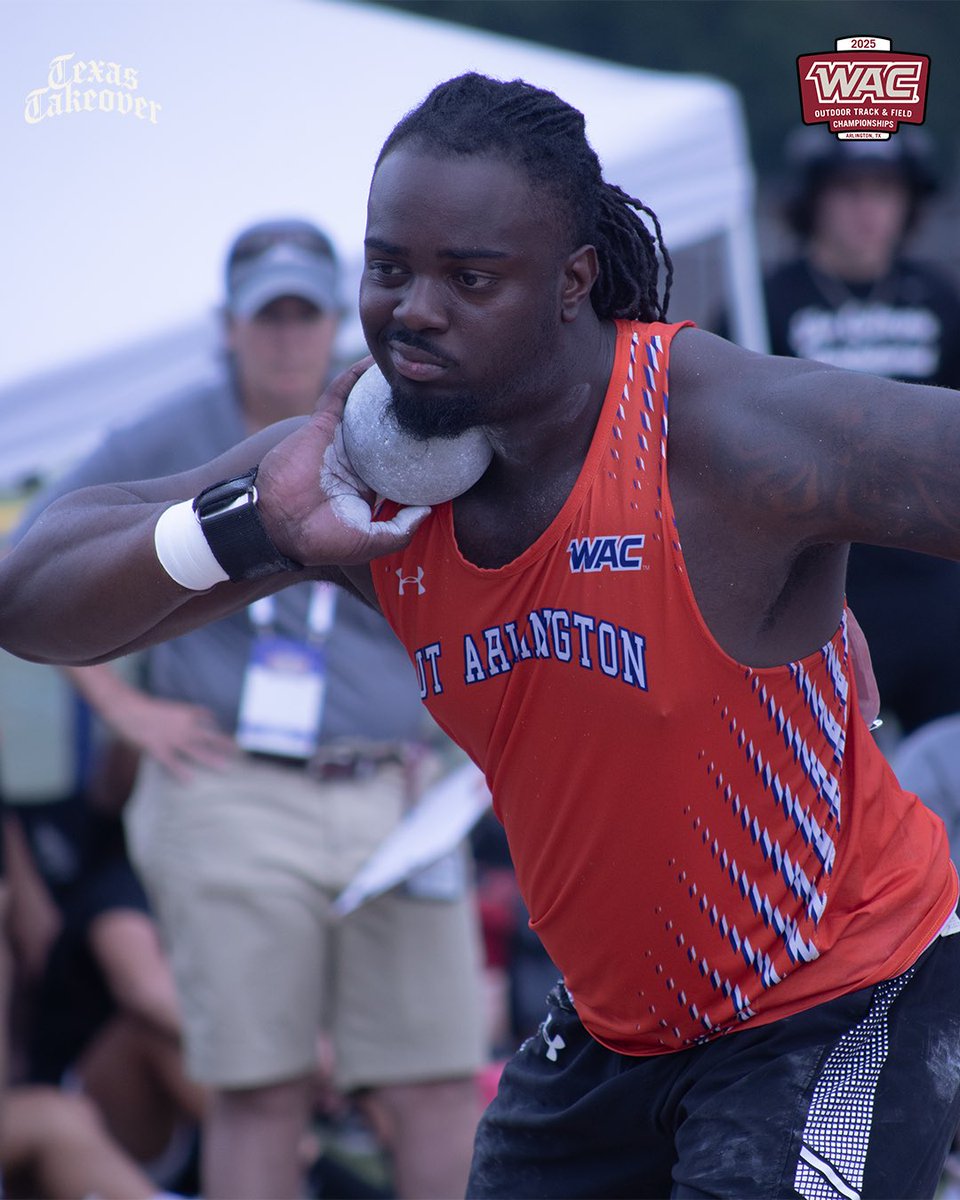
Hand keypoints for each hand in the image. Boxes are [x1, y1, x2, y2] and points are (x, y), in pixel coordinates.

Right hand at [106, 690, 236, 781]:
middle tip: (240, 751)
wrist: (125, 707)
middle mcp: (182, 726)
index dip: (217, 726)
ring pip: (196, 750)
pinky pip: (171, 762)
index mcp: (183, 713)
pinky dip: (180, 771)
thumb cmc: (141, 708)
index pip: (205, 716)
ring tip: (225, 767)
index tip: (228, 732)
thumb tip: (184, 724)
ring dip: (211, 758)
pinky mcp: (158, 748)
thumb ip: (176, 717)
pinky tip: (189, 781)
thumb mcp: (164, 709)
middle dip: (223, 743)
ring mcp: (171, 738)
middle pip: (208, 735)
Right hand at [256, 360, 430, 565]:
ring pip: (366, 405)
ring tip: (412, 368)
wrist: (280, 526)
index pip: (401, 462)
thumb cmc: (323, 539)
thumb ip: (402, 528)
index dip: (423, 451)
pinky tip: (376, 360)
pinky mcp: (322, 425)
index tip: (451, 439)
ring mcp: (340, 440)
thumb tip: (429, 510)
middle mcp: (357, 459)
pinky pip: (340, 393)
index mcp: (370, 485)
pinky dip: (355, 375)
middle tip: (439, 394)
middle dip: (410, 412)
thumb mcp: (372, 541)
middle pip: (388, 429)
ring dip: (384, 387)